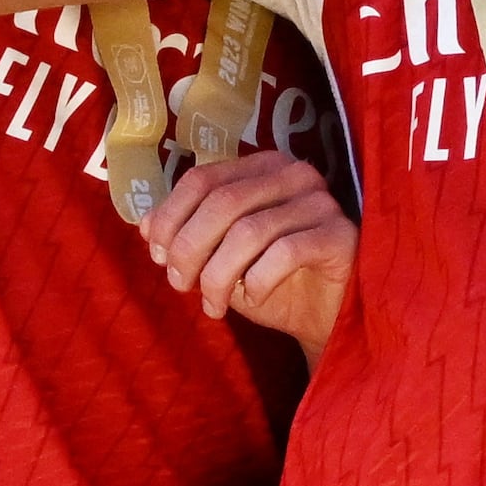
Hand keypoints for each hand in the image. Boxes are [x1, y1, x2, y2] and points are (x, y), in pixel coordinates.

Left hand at [142, 148, 357, 352]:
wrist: (323, 317)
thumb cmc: (270, 280)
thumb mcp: (219, 257)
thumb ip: (187, 234)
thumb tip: (146, 225)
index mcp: (260, 167)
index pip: (202, 179)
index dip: (171, 217)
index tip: (158, 256)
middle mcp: (293, 174)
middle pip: (223, 202)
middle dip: (190, 249)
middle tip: (181, 285)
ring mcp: (320, 202)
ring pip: (249, 231)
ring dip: (219, 275)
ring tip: (213, 305)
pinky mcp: (340, 234)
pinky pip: (285, 252)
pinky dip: (258, 281)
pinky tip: (253, 299)